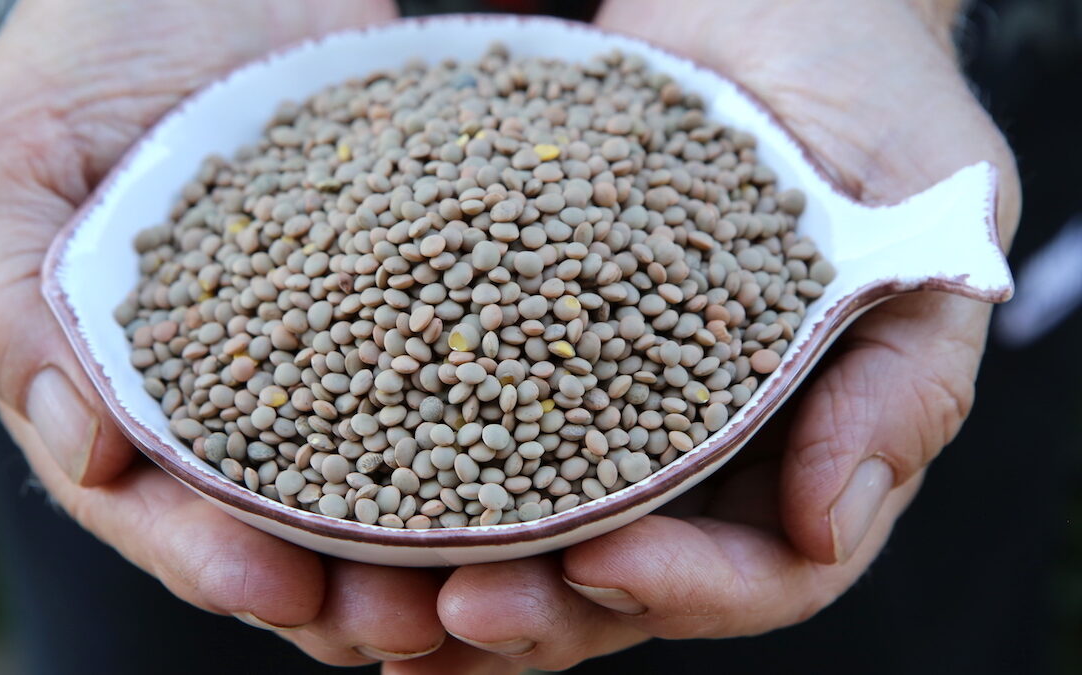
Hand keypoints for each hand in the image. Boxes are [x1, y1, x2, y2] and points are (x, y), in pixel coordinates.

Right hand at [0, 0, 481, 665]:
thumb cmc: (96, 42)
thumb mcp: (13, 156)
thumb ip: (17, 304)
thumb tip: (84, 452)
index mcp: (117, 378)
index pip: (153, 502)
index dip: (209, 558)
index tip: (280, 593)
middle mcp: (228, 381)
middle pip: (277, 521)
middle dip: (336, 585)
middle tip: (407, 625)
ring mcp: (325, 341)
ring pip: (373, 474)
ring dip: (423, 542)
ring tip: (487, 579)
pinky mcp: (405, 290)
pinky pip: (447, 374)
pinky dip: (486, 430)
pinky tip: (540, 467)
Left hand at [421, 0, 1020, 669]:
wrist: (758, 8)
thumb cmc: (863, 91)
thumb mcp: (925, 209)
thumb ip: (903, 367)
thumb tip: (828, 528)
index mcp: (819, 441)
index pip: (769, 567)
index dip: (689, 586)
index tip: (605, 563)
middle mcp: (711, 451)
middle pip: (631, 580)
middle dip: (546, 611)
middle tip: (452, 616)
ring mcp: (615, 410)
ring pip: (540, 538)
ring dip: (460, 584)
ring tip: (374, 605)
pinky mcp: (533, 354)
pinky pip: (472, 436)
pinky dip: (417, 486)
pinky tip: (346, 511)